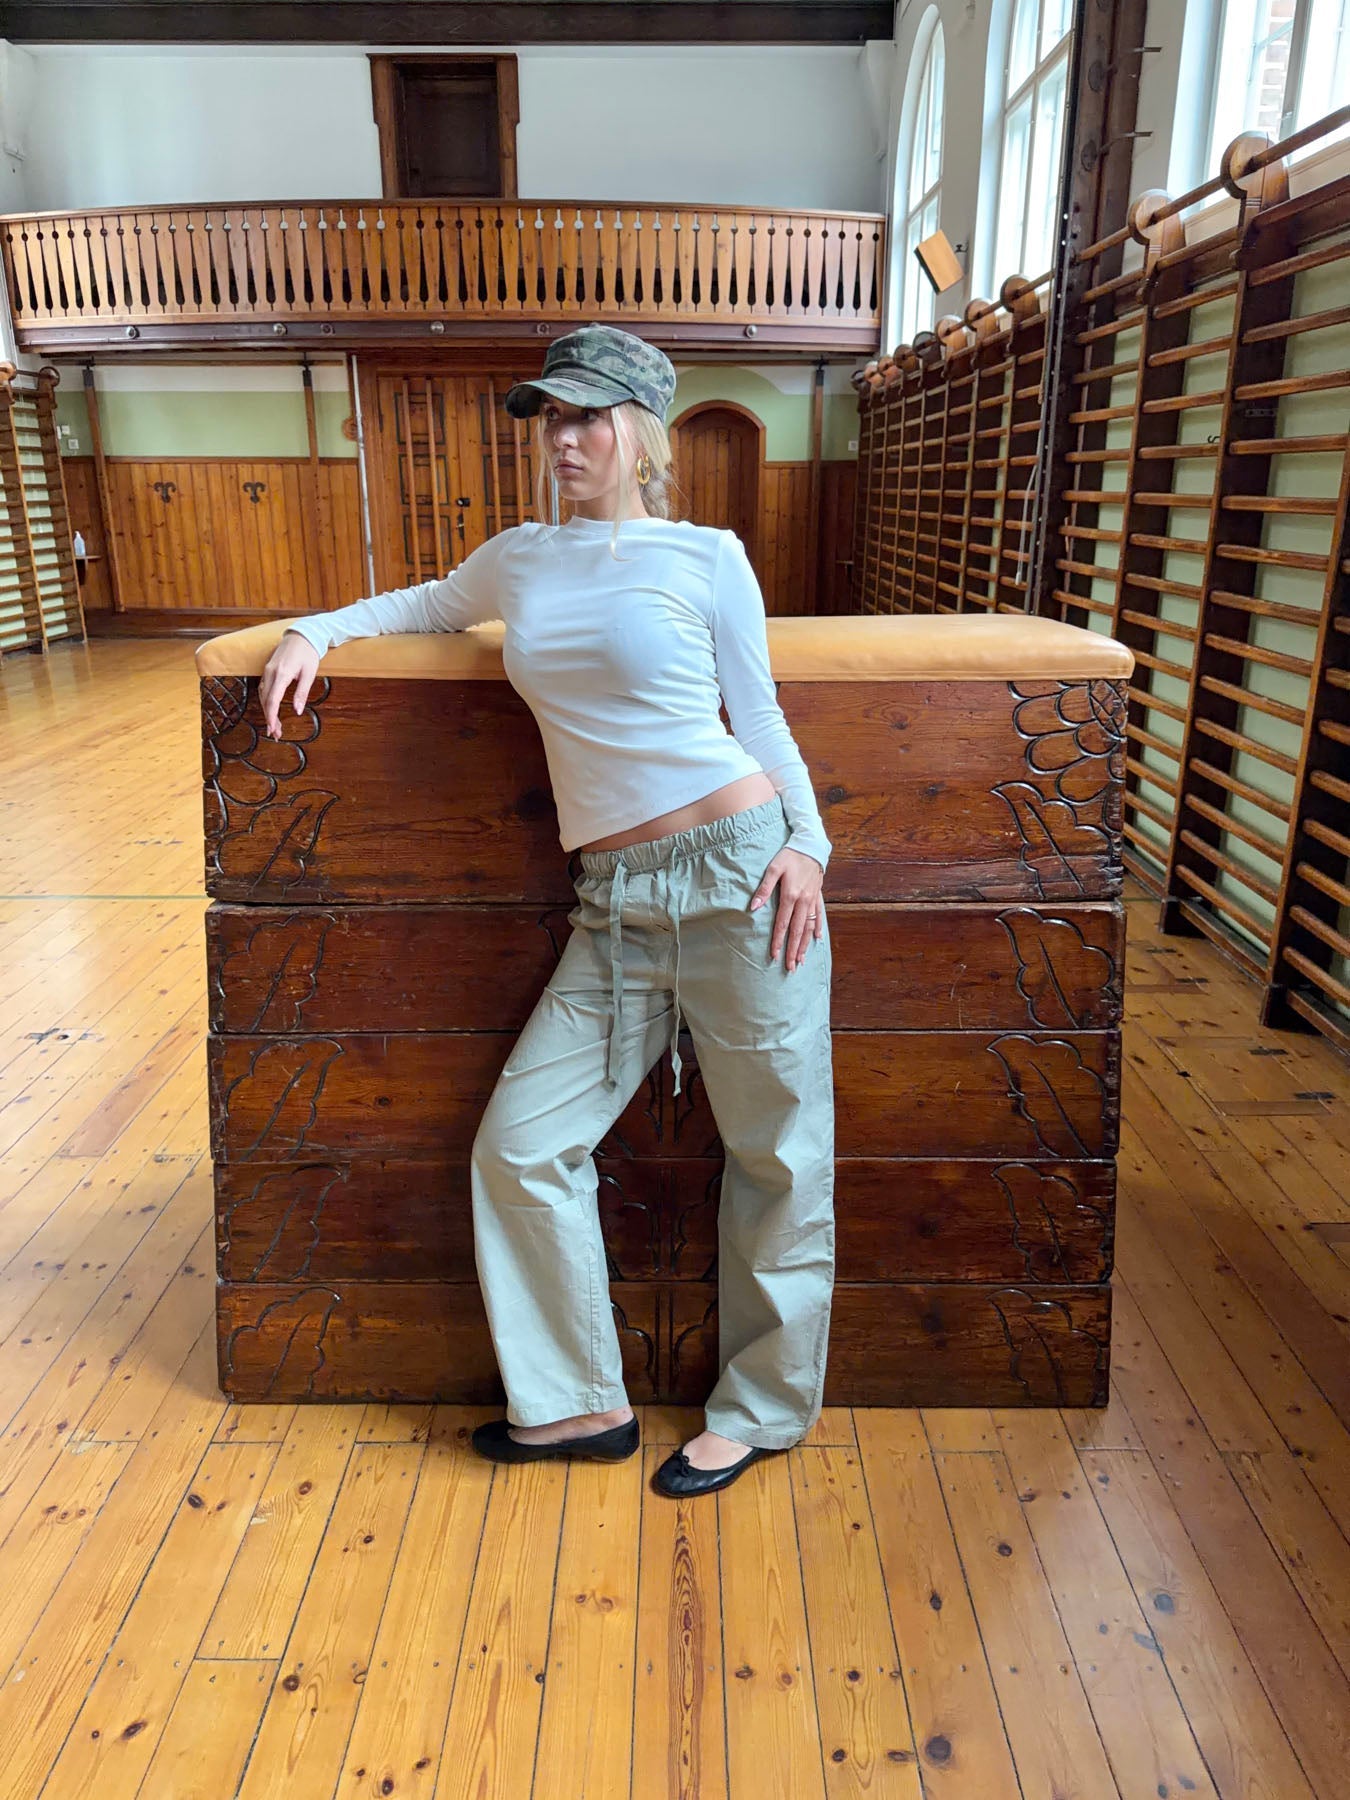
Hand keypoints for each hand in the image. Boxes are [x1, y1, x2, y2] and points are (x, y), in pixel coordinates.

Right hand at [260, 631, 321, 739]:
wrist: (302, 635)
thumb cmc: (308, 653)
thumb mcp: (309, 674)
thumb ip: (302, 693)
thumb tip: (298, 711)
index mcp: (281, 673)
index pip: (272, 700)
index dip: (271, 716)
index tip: (273, 729)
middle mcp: (271, 672)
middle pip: (266, 700)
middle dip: (269, 718)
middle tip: (276, 733)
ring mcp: (268, 670)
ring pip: (263, 695)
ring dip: (267, 711)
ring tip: (275, 726)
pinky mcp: (268, 670)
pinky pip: (264, 688)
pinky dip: (266, 701)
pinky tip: (271, 710)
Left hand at [750, 847, 825, 971]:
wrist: (810, 846)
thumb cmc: (789, 856)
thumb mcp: (773, 868)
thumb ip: (764, 889)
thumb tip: (754, 907)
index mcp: (791, 896)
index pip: (783, 924)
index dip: (778, 941)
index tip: (775, 955)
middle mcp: (803, 901)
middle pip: (797, 930)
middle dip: (793, 950)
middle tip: (790, 967)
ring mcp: (812, 899)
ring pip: (810, 927)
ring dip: (805, 944)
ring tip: (801, 959)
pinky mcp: (818, 895)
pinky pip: (819, 915)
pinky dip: (818, 928)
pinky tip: (817, 939)